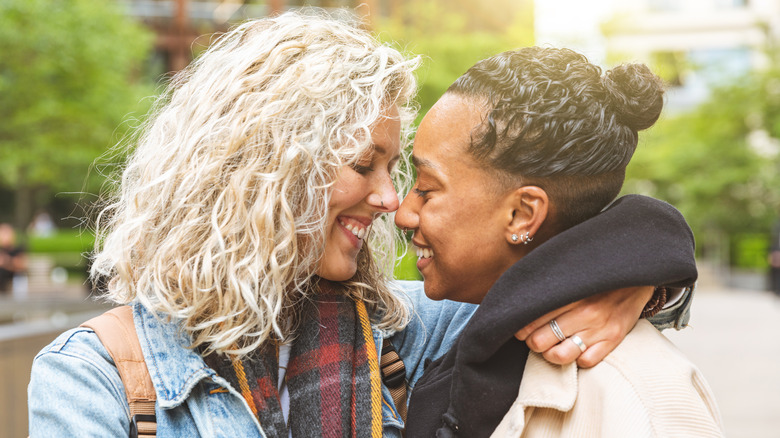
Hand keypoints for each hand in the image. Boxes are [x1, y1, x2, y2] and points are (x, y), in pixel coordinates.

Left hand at [514, 286, 653, 367]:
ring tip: (553, 347)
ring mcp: (599, 328)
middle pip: (540, 341)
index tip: (521, 328)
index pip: (531, 319)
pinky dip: (578, 359)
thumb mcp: (571, 275)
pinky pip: (586, 362)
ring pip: (560, 355)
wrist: (635, 276)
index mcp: (569, 294)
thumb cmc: (596, 278)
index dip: (521, 328)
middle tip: (536, 338)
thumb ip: (549, 287)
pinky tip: (576, 349)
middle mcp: (584, 312)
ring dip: (552, 354)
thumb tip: (520, 297)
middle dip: (534, 342)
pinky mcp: (613, 340)